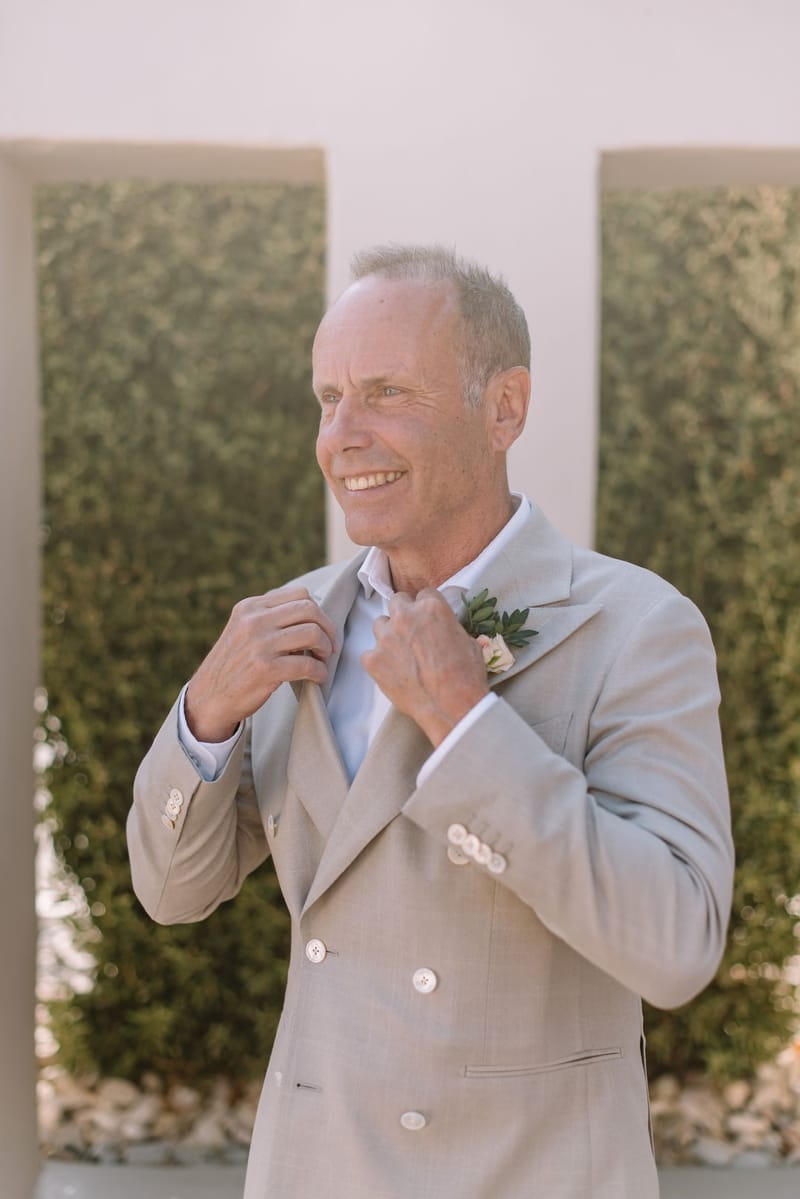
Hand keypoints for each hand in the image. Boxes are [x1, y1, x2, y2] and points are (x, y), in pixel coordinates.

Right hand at [184, 586, 336, 741]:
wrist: (210, 698)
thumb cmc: (234, 665)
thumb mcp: (243, 630)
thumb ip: (270, 617)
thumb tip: (312, 615)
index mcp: (250, 607)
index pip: (299, 594)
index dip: (318, 612)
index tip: (322, 628)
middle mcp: (254, 621)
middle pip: (309, 609)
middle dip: (327, 628)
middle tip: (329, 646)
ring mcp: (259, 644)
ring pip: (312, 633)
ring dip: (325, 649)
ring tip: (322, 661)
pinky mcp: (266, 669)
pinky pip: (308, 664)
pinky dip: (320, 672)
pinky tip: (318, 678)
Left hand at [361, 590, 488, 746]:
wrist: (452, 707)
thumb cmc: (466, 675)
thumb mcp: (468, 641)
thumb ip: (449, 627)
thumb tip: (444, 629)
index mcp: (431, 607)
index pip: (424, 594)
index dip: (427, 608)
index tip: (429, 620)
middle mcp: (405, 616)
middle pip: (397, 602)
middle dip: (404, 614)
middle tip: (412, 632)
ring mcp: (386, 638)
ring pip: (380, 625)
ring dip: (389, 635)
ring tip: (401, 654)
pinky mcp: (373, 661)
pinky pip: (369, 654)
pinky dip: (378, 661)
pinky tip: (392, 672)